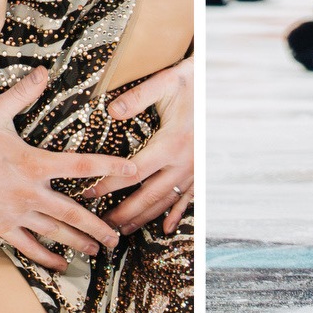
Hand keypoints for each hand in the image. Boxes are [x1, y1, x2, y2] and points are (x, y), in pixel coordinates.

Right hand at [0, 67, 137, 270]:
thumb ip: (22, 94)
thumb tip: (42, 72)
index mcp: (34, 163)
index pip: (81, 165)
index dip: (109, 166)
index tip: (132, 170)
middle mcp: (30, 192)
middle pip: (74, 212)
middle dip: (99, 226)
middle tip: (118, 236)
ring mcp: (16, 213)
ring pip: (56, 232)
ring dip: (79, 243)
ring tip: (98, 251)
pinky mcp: (2, 227)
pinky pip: (29, 247)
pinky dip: (47, 258)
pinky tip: (62, 265)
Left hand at [83, 57, 192, 234]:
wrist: (223, 86)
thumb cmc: (192, 82)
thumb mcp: (165, 82)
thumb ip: (137, 97)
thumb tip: (111, 111)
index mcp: (171, 143)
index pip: (133, 171)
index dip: (109, 184)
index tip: (89, 193)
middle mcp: (184, 162)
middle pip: (149, 195)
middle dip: (125, 213)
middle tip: (103, 227)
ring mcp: (194, 169)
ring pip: (166, 200)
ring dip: (145, 217)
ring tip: (124, 230)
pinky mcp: (201, 171)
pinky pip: (188, 198)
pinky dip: (176, 214)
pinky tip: (166, 228)